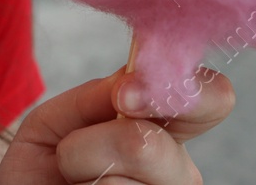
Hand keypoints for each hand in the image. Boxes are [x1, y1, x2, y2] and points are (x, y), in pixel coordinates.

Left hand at [0, 66, 233, 184]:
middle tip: (70, 158)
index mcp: (164, 132)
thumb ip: (98, 95)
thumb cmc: (43, 171)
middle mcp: (179, 171)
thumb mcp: (58, 122)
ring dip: (81, 173)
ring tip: (74, 183)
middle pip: (157, 145)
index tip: (123, 97)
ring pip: (128, 180)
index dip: (176, 90)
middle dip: (95, 143)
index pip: (213, 98)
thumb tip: (133, 81)